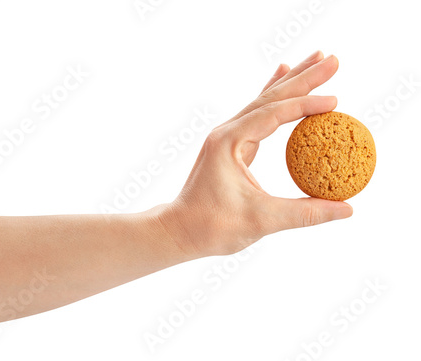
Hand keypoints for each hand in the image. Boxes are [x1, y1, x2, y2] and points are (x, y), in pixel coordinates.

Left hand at [160, 51, 352, 256]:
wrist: (180, 230)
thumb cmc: (211, 226)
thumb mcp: (261, 220)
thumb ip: (305, 213)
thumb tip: (346, 209)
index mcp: (229, 142)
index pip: (273, 114)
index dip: (305, 106)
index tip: (335, 102)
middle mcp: (227, 133)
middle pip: (270, 98)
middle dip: (302, 78)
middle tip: (331, 59)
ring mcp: (228, 137)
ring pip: (264, 102)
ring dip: (290, 83)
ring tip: (314, 62)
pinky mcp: (232, 145)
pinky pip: (258, 115)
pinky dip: (274, 99)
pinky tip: (282, 80)